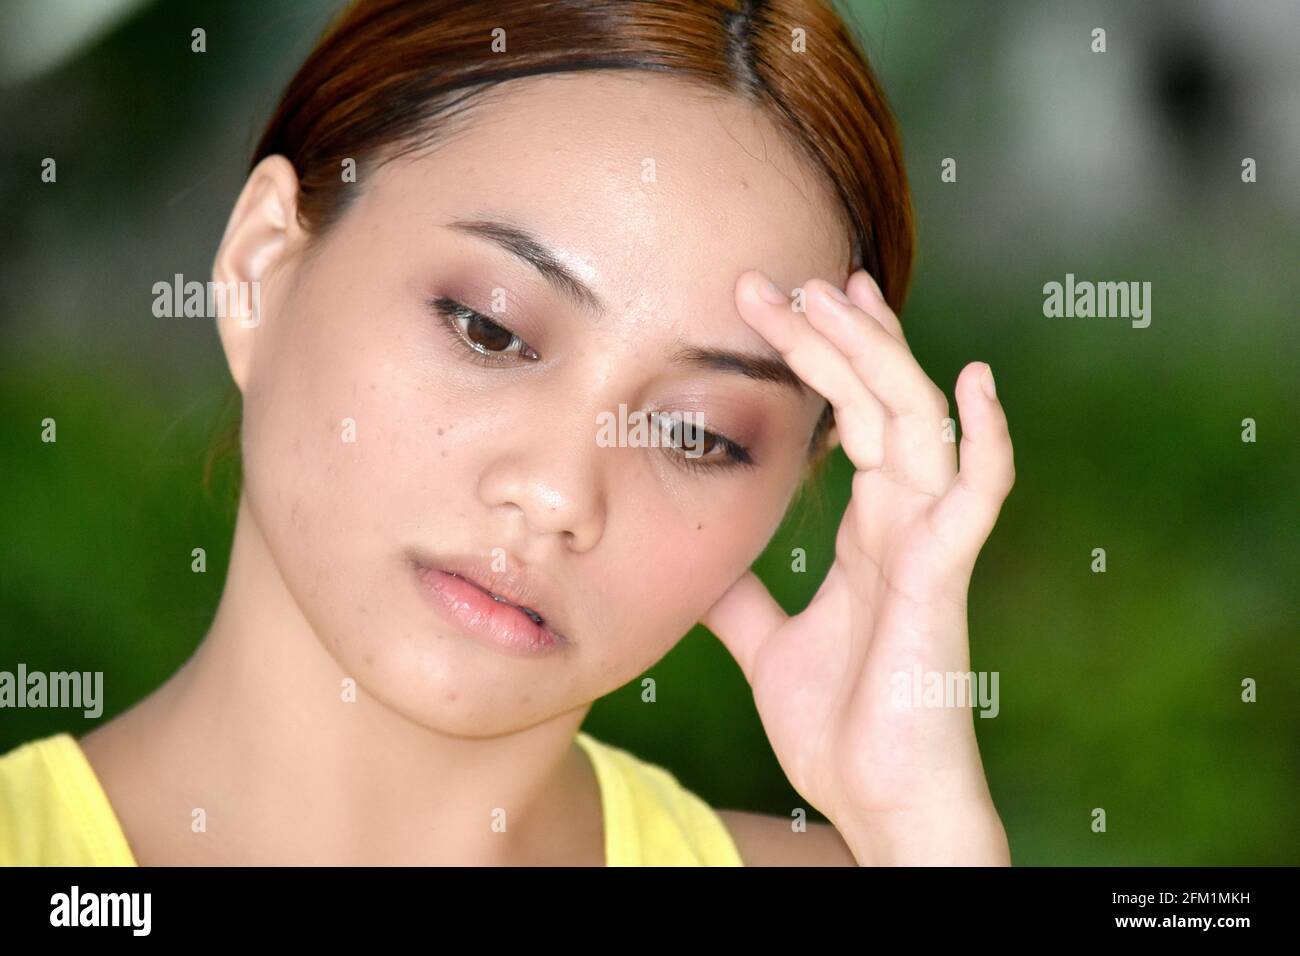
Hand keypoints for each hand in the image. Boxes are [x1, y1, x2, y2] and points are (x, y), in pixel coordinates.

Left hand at [701, 269, 1015, 864]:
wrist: (875, 800)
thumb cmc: (838, 725)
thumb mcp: (765, 644)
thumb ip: (741, 595)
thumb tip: (701, 560)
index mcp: (869, 529)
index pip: (850, 416)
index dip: (822, 357)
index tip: (779, 302)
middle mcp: (903, 520)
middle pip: (879, 400)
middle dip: (834, 334)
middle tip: (781, 277)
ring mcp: (928, 543)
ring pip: (918, 422)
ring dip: (882, 357)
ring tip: (839, 295)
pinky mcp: (943, 577)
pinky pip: (977, 496)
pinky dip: (987, 439)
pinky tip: (977, 382)